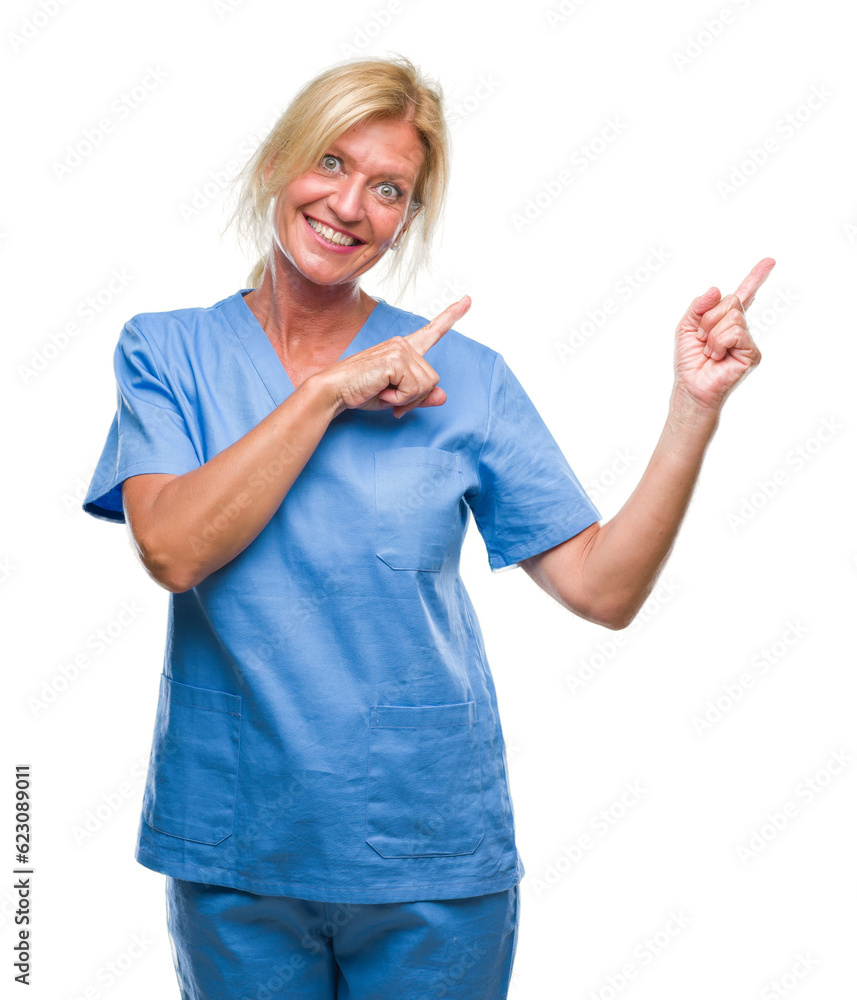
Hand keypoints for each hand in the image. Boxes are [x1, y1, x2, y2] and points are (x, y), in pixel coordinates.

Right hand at [315, 295, 471, 418]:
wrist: (335, 391)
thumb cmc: (362, 391)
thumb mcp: (397, 396)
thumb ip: (420, 395)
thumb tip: (443, 396)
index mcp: (404, 348)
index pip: (432, 331)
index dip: (452, 316)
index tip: (468, 300)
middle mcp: (403, 344)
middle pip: (432, 379)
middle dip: (414, 397)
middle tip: (390, 398)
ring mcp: (400, 348)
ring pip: (426, 385)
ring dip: (406, 399)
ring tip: (383, 392)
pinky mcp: (396, 358)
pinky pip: (414, 389)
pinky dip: (399, 399)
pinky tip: (382, 391)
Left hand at [673, 258, 775, 412]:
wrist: (691, 386)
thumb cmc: (690, 361)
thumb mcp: (686, 327)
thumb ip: (698, 306)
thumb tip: (716, 289)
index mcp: (725, 320)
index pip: (743, 295)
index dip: (755, 278)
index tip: (769, 261)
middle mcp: (740, 328)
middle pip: (730, 301)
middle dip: (708, 318)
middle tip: (702, 339)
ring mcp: (747, 340)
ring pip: (732, 315)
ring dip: (712, 333)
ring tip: (710, 351)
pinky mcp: (752, 352)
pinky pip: (734, 332)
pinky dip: (719, 342)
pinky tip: (718, 356)